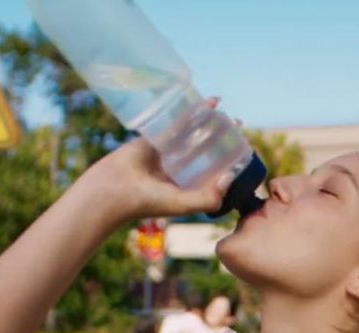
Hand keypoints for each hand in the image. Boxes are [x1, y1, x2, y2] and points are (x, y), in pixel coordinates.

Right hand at [76, 98, 234, 223]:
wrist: (115, 189)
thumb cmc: (149, 201)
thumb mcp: (184, 204)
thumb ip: (209, 198)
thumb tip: (230, 176)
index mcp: (186, 188)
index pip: (213, 173)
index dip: (229, 162)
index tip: (244, 150)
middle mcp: (179, 171)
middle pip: (206, 151)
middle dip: (221, 140)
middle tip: (238, 127)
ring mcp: (167, 154)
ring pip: (193, 135)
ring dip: (209, 124)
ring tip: (226, 115)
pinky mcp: (156, 138)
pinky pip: (178, 122)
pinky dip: (193, 112)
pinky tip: (209, 102)